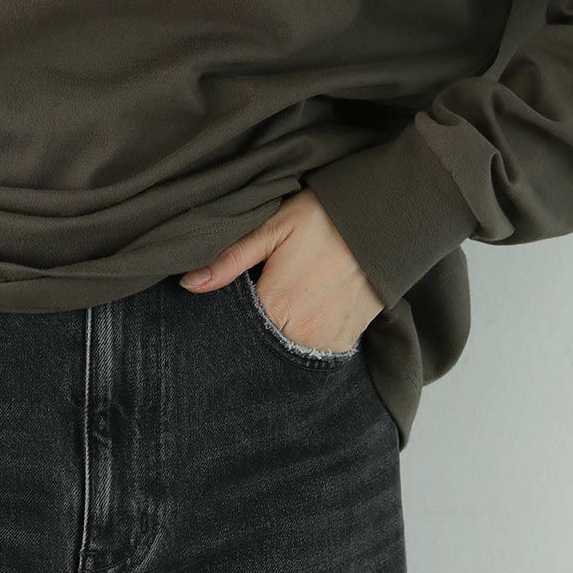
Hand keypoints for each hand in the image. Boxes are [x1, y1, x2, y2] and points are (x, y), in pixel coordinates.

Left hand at [177, 186, 382, 352]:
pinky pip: (315, 354)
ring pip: (287, 353)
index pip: (236, 329)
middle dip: (250, 333)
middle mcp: (300, 332)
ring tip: (280, 311)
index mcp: (275, 305)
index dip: (226, 320)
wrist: (382, 222)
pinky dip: (304, 342)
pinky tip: (300, 319)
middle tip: (258, 302)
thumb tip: (190, 284)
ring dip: (278, 339)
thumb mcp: (272, 228)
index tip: (226, 310)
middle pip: (260, 345)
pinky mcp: (346, 341)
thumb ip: (230, 260)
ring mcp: (326, 341)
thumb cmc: (323, 218)